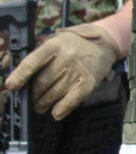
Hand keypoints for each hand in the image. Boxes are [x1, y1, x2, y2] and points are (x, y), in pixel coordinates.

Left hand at [4, 22, 118, 119]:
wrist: (104, 43)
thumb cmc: (73, 44)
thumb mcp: (54, 41)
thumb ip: (36, 55)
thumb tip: (13, 70)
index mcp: (54, 46)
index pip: (33, 62)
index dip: (21, 75)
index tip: (12, 86)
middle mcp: (66, 57)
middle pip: (42, 82)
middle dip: (32, 95)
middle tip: (30, 100)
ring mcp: (79, 70)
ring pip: (54, 93)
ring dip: (43, 104)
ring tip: (40, 107)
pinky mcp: (89, 82)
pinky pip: (72, 100)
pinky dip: (61, 109)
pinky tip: (56, 112)